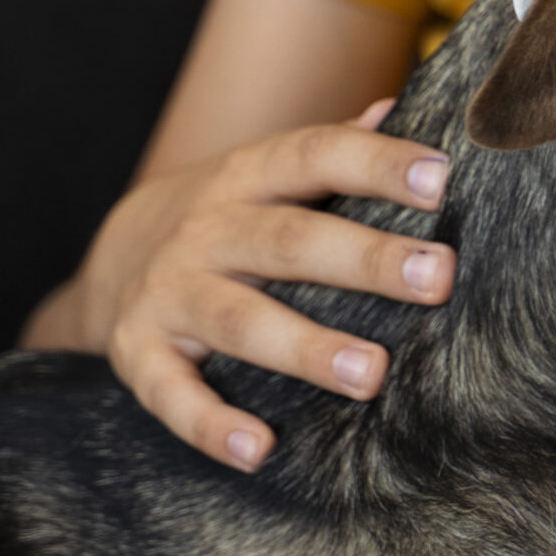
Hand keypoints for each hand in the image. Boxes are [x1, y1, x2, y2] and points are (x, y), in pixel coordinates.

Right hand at [20, 98, 452, 471]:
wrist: (114, 256)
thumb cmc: (232, 214)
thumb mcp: (272, 172)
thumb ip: (335, 146)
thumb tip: (398, 105)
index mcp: (251, 176)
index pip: (317, 156)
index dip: (378, 165)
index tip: (442, 180)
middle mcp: (208, 230)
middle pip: (289, 241)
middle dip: (365, 259)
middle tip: (438, 279)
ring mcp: (170, 292)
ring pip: (239, 319)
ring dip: (305, 347)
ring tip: (372, 374)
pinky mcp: (139, 354)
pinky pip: (172, 393)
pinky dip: (210, 424)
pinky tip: (258, 450)